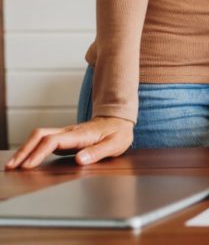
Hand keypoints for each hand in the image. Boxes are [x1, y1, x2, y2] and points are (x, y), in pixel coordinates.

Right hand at [5, 117, 133, 169]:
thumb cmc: (118, 133)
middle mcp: (69, 132)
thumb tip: (80, 160)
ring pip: (38, 136)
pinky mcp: (63, 138)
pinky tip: (24, 160)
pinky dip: (31, 149)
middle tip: (11, 167)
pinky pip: (43, 141)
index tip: (28, 166)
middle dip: (23, 150)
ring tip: (12, 165)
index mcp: (80, 134)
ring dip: (24, 149)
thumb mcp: (115, 144)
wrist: (118, 120)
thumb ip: (98, 152)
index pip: (54, 141)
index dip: (39, 153)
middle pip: (40, 135)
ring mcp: (65, 134)